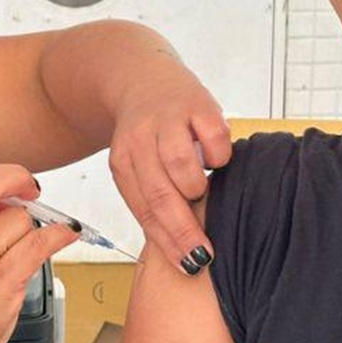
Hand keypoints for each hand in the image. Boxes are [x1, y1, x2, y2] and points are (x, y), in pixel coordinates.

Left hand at [108, 61, 231, 275]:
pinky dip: (219, 156)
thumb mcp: (136, 166)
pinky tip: (215, 159)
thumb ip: (153, 200)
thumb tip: (183, 249)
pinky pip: (214, 138)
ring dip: (197, 187)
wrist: (141, 75)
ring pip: (183, 167)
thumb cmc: (146, 133)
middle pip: (162, 195)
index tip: (188, 266)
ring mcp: (168, 120)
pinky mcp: (197, 103)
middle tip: (206, 256)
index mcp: (123, 161)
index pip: (144, 209)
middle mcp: (141, 139)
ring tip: (202, 189)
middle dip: (185, 231)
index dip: (167, 242)